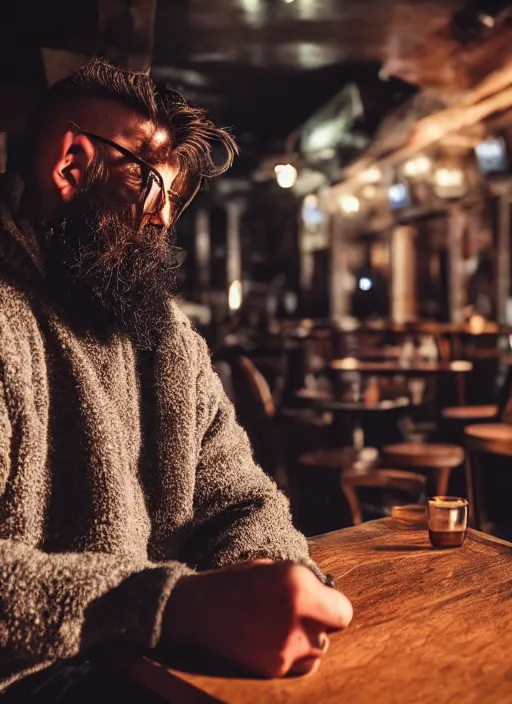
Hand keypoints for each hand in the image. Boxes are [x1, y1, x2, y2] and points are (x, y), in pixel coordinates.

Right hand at [163, 560, 351, 677]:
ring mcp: (285, 648)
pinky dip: (294, 656)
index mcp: (298, 587)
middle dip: (320, 622)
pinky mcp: (273, 668)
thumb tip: (325, 594)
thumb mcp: (273, 569)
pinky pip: (299, 665)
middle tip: (300, 613)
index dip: (334, 607)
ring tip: (284, 626)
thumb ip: (303, 582)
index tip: (325, 603)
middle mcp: (296, 619)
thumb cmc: (236, 582)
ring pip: (317, 651)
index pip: (343, 611)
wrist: (198, 610)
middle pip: (330, 632)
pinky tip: (275, 640)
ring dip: (308, 640)